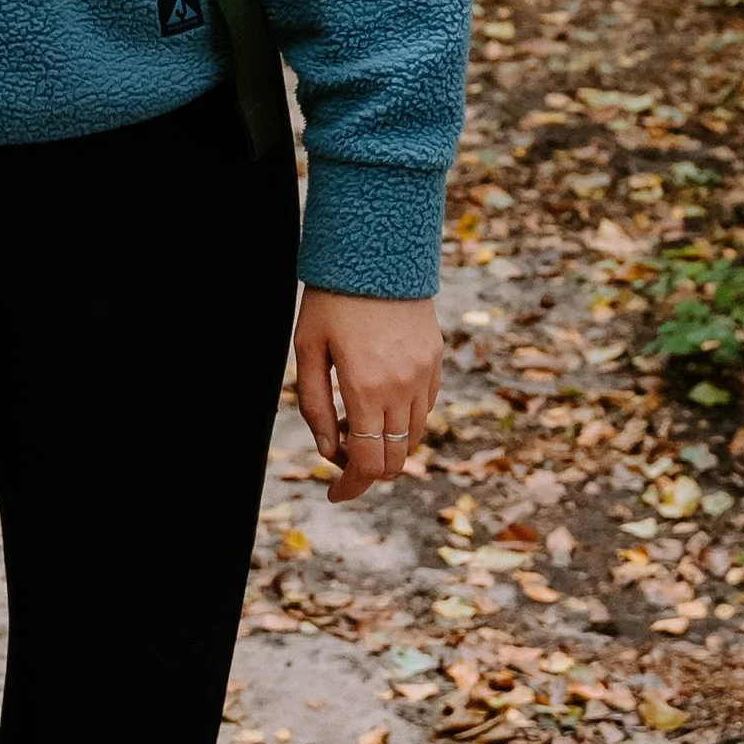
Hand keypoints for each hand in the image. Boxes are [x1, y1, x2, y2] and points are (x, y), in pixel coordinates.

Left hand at [294, 288, 440, 503]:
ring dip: (386, 445)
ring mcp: (424, 373)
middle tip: (340, 455)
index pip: (367, 463)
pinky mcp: (435, 359)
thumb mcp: (308, 348)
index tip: (334, 494)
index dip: (350, 488)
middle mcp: (402, 387)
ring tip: (355, 421)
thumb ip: (314, 405)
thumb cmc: (332, 298)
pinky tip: (379, 399)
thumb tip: (328, 452)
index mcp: (366, 388)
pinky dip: (404, 420)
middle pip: (394, 459)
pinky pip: (425, 408)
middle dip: (367, 471)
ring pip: (413, 437)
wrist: (377, 249)